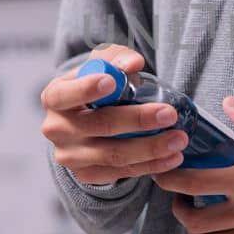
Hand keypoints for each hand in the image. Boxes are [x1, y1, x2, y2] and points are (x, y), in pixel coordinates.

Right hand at [40, 44, 187, 186]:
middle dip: (137, 120)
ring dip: (150, 148)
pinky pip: (121, 173)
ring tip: (179, 139)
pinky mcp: (87, 175)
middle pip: (99, 125)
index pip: (65, 94)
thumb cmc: (98, 88)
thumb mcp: (104, 67)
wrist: (89, 122)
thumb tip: (133, 64)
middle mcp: (57, 129)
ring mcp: (70, 156)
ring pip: (114, 154)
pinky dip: (150, 166)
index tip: (113, 83)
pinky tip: (172, 157)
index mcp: (55, 97)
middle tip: (168, 114)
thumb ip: (118, 59)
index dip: (86, 89)